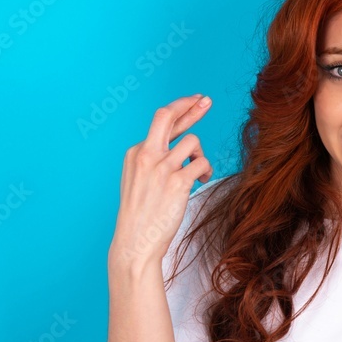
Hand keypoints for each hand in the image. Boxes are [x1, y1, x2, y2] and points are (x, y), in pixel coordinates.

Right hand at [108, 94, 213, 271]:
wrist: (136, 241)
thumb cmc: (141, 214)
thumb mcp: (139, 179)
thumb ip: (155, 159)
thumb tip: (182, 144)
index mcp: (135, 152)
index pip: (161, 121)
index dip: (182, 109)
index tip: (197, 101)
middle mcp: (146, 155)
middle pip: (168, 115)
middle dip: (190, 106)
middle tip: (206, 100)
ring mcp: (161, 168)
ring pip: (193, 141)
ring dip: (201, 155)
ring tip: (197, 173)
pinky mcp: (177, 182)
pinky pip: (202, 164)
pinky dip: (206, 171)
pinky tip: (200, 181)